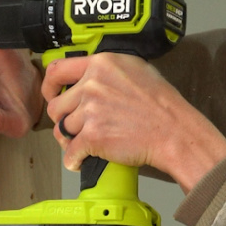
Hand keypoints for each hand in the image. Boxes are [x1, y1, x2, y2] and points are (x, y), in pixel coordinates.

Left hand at [42, 53, 225, 193]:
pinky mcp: (93, 136)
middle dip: (63, 119)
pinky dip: (73, 160)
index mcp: (102, 64)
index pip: (57, 70)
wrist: (175, 132)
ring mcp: (91, 111)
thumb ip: (109, 70)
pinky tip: (80, 161)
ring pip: (62, 129)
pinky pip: (71, 152)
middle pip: (57, 105)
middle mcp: (92, 85)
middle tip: (74, 127)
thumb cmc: (164, 105)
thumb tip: (92, 75)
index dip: (50, 86)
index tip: (52, 95)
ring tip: (82, 145)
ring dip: (70, 140)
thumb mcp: (138, 69)